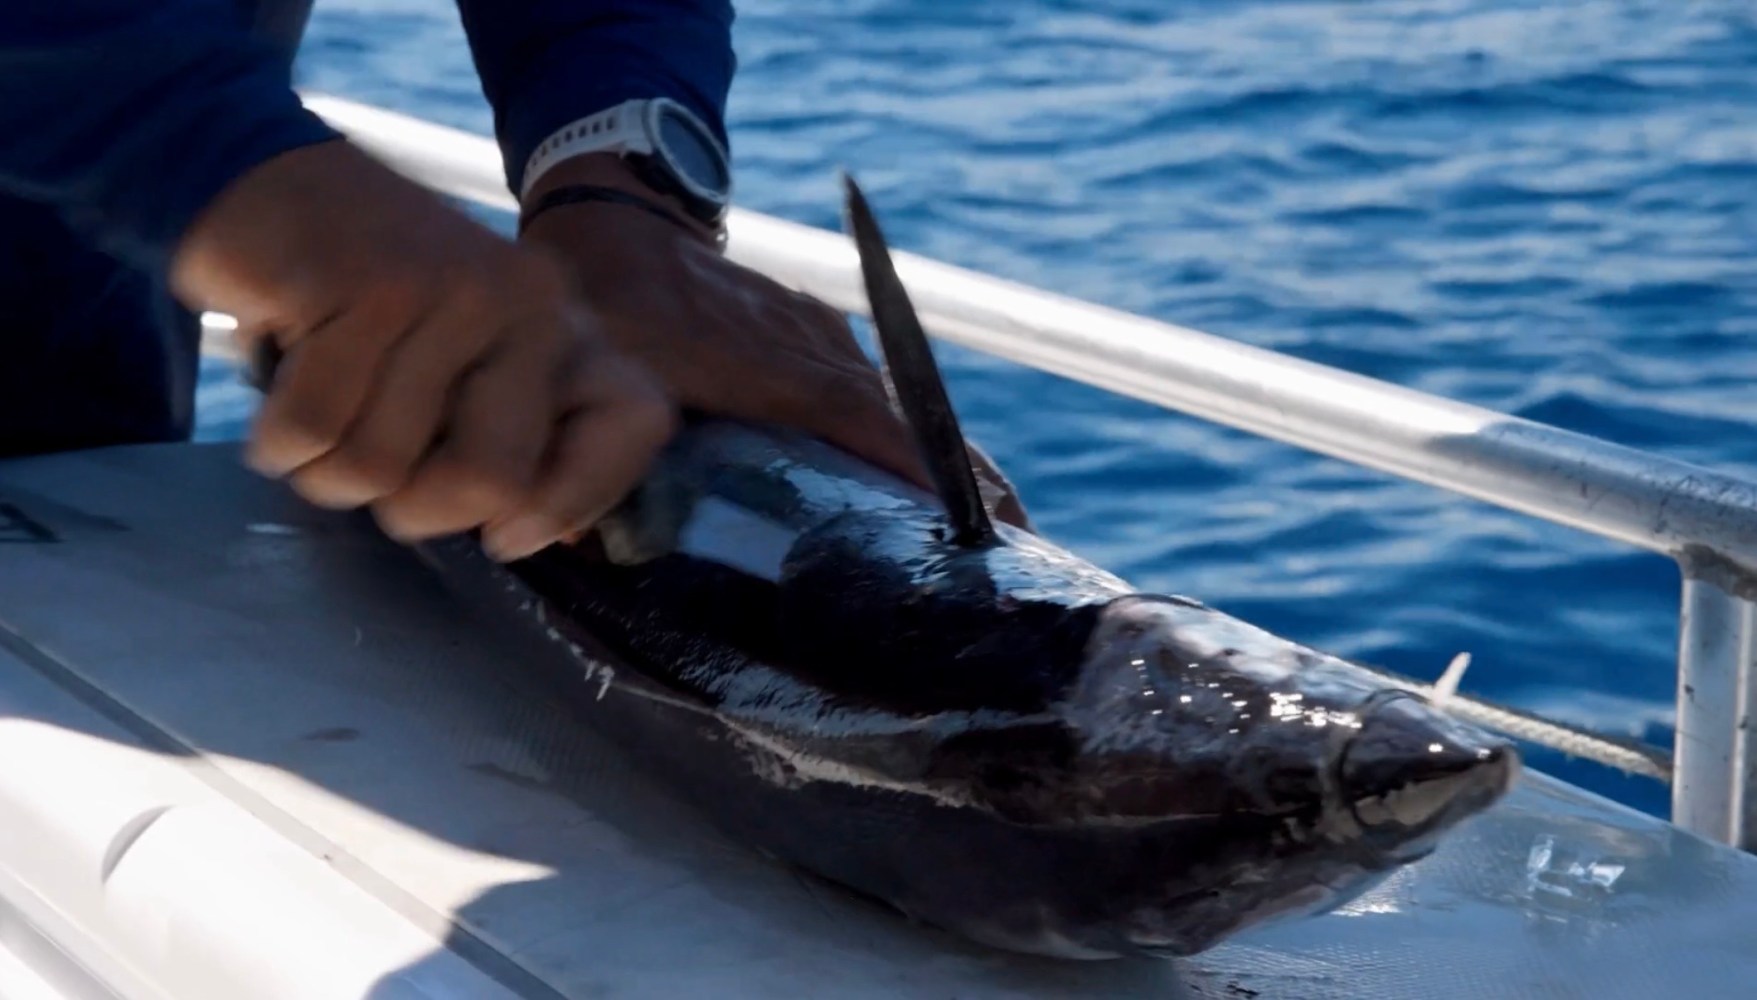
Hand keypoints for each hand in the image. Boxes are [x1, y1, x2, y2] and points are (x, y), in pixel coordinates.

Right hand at [171, 140, 676, 559]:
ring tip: (324, 398)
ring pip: (380, 470)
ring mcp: (451, 288)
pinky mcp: (362, 287)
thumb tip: (523, 534)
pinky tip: (285, 376)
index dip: (575, 498)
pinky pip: (311, 432)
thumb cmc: (370, 310)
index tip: (504, 535)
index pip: (638, 420)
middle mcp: (529, 302)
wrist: (269, 185)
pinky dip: (278, 439)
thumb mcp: (466, 369)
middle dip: (415, 508)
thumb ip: (515, 443)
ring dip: (327, 468)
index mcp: (567, 326)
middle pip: (491, 482)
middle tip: (380, 461)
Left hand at [519, 155, 1031, 530]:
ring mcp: (818, 335)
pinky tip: (927, 483)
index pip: (856, 418)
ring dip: (943, 462)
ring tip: (994, 529)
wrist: (619, 217)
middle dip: (963, 480)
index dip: (913, 468)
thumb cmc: (602, 305)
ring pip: (894, 406)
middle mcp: (806, 344)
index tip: (971, 515)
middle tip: (1016, 545)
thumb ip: (592, 455)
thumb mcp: (590, 376)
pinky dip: (906, 437)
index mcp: (758, 360)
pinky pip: (872, 391)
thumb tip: (585, 538)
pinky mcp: (817, 334)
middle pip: (901, 418)